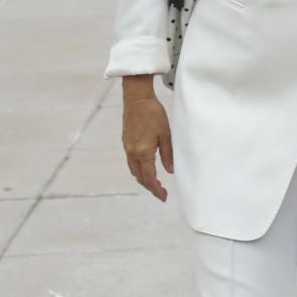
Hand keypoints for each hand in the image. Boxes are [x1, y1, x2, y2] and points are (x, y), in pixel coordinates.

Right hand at [121, 81, 173, 201]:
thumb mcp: (166, 134)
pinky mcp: (126, 143)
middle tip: (161, 193)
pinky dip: (139, 170)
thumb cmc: (153, 114)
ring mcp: (127, 148)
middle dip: (150, 187)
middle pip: (139, 177)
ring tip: (155, 184)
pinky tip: (146, 169)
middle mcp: (132, 152)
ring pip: (134, 170)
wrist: (137, 99)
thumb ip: (168, 154)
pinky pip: (131, 162)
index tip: (163, 197)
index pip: (149, 178)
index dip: (156, 189)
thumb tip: (170, 171)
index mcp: (143, 152)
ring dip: (144, 179)